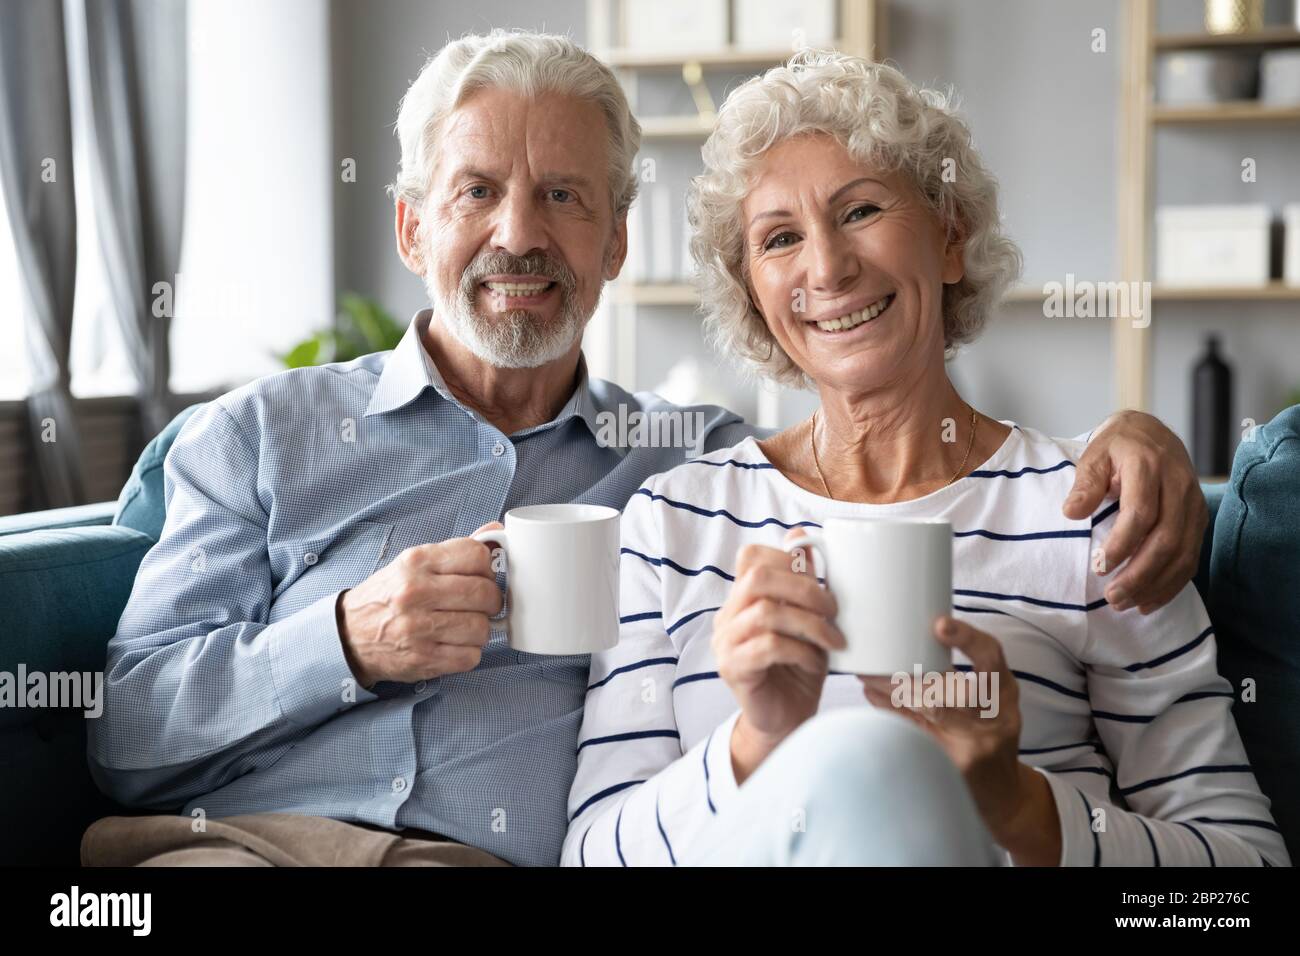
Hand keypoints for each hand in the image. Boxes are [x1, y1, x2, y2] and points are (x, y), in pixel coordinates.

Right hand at [335, 522, 503, 687]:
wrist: (349, 635)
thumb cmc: (389, 597)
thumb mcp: (415, 564)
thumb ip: (456, 551)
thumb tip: (495, 531)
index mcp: (417, 562)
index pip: (476, 555)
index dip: (487, 567)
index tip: (481, 576)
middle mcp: (416, 593)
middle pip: (485, 593)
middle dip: (490, 601)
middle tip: (479, 604)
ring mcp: (418, 628)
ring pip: (481, 627)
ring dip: (479, 629)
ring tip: (464, 625)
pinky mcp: (423, 659)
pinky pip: (471, 656)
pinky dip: (469, 652)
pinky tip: (454, 644)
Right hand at [713, 530, 845, 782]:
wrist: (787, 721)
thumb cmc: (799, 668)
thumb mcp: (809, 620)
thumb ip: (802, 584)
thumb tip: (802, 536)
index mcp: (743, 598)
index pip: (750, 557)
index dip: (786, 558)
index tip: (818, 578)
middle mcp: (728, 616)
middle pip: (757, 578)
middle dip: (803, 588)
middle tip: (834, 609)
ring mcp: (725, 642)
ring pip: (766, 613)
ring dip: (809, 624)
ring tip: (833, 640)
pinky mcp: (732, 668)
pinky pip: (767, 647)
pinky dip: (800, 650)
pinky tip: (815, 662)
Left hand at [860, 616, 1060, 864]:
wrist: (1003, 795)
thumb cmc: (986, 737)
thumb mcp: (982, 703)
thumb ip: (949, 678)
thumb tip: (899, 647)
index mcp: (1005, 692)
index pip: (992, 657)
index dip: (968, 638)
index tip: (939, 623)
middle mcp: (997, 717)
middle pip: (949, 688)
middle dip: (906, 674)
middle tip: (875, 659)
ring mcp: (977, 744)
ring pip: (930, 709)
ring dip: (892, 691)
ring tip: (866, 676)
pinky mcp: (958, 766)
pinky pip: (919, 735)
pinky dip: (893, 716)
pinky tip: (874, 700)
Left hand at [1063, 409, 1206, 613]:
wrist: (1151, 433)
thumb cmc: (1115, 448)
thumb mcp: (1093, 455)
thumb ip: (1084, 483)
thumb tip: (1071, 512)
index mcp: (1149, 466)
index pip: (1141, 512)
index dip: (1122, 543)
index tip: (1099, 567)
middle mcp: (1178, 485)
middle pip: (1166, 538)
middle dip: (1139, 574)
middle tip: (1112, 597)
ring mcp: (1194, 503)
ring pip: (1184, 552)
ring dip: (1156, 584)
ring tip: (1126, 604)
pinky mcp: (1199, 518)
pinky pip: (1192, 556)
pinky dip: (1172, 583)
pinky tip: (1148, 601)